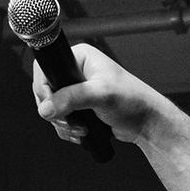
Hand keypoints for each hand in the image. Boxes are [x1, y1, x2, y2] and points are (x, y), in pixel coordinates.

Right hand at [31, 41, 175, 148]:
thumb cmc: (132, 100)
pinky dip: (67, 129)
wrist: (146, 122)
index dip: (43, 88)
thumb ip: (71, 99)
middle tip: (69, 120)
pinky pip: (60, 119)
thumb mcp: (100, 95)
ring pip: (52, 109)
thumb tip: (46, 109)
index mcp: (79, 58)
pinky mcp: (79, 108)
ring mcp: (76, 91)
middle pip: (46, 92)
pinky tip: (82, 133)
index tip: (50, 104)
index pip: (46, 68)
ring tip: (81, 129)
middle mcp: (76, 72)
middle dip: (55, 111)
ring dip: (63, 124)